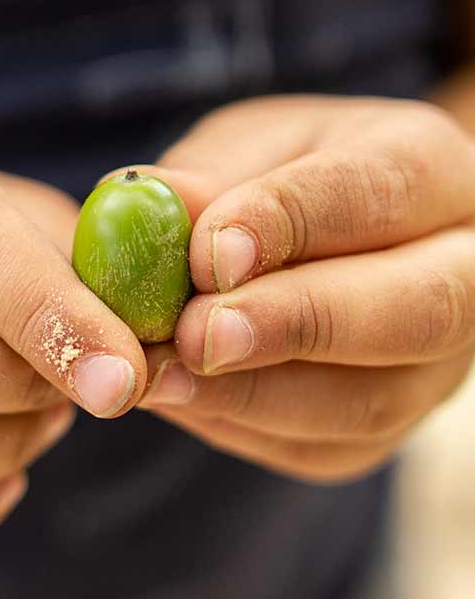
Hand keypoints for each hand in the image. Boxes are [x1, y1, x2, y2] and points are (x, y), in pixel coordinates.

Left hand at [134, 97, 474, 482]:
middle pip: (415, 310)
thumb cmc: (272, 180)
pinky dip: (235, 424)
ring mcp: (433, 364)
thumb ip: (203, 179)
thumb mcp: (239, 152)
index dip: (289, 223)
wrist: (306, 243)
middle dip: (294, 324)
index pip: (376, 191)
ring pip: (367, 402)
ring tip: (162, 374)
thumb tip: (154, 203)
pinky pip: (315, 446)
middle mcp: (459, 271)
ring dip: (249, 393)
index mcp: (428, 169)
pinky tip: (179, 393)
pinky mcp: (385, 430)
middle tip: (197, 334)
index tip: (210, 253)